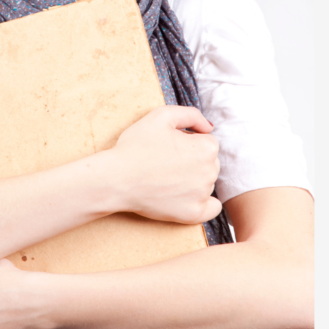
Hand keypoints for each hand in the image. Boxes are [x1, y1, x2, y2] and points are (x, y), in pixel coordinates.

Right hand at [104, 105, 221, 224]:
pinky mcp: (193, 214)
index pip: (208, 143)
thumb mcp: (161, 115)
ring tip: (167, 179)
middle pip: (210, 164)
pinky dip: (203, 204)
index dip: (189, 143)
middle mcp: (210, 172)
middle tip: (167, 163)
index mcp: (206, 148)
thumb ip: (191, 115)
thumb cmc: (136, 146)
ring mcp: (202, 195)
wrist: (116, 179)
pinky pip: (212, 209)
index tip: (171, 147)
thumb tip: (209, 127)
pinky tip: (187, 198)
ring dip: (194, 181)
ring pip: (207, 184)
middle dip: (194, 161)